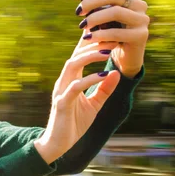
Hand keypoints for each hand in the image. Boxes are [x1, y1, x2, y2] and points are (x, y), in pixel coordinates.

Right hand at [34, 36, 121, 163]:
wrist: (58, 145)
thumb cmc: (74, 124)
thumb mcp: (94, 105)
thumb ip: (104, 89)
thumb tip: (116, 73)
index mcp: (70, 79)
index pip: (79, 55)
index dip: (90, 42)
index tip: (107, 30)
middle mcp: (63, 81)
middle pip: (76, 55)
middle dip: (93, 44)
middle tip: (112, 36)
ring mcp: (61, 91)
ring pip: (72, 65)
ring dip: (90, 57)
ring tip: (107, 51)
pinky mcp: (62, 104)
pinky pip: (75, 87)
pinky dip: (89, 79)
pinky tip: (103, 75)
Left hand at [71, 0, 148, 78]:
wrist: (125, 55)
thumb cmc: (113, 31)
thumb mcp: (107, 11)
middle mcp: (140, 5)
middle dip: (91, 1)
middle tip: (77, 11)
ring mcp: (142, 20)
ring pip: (115, 11)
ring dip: (95, 18)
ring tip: (82, 25)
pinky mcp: (141, 36)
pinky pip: (117, 32)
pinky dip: (100, 34)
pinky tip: (89, 37)